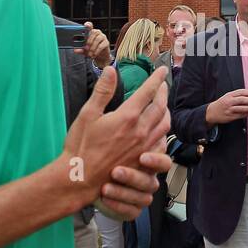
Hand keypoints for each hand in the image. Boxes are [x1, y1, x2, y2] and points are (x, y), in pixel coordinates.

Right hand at [63, 66, 170, 215]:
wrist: (81, 177)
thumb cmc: (81, 145)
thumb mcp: (87, 114)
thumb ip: (102, 91)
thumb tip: (111, 69)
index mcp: (127, 117)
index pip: (147, 92)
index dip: (156, 79)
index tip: (161, 70)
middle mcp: (140, 131)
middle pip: (160, 107)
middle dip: (163, 93)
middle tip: (163, 84)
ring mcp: (144, 147)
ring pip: (164, 125)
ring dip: (166, 111)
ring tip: (163, 105)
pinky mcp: (143, 160)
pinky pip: (161, 143)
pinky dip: (163, 132)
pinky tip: (158, 131)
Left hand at [76, 21, 110, 66]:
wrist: (100, 56)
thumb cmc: (92, 50)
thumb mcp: (84, 50)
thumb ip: (80, 49)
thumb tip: (75, 50)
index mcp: (90, 32)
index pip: (89, 26)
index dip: (88, 25)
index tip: (86, 25)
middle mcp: (97, 33)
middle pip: (93, 32)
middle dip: (89, 41)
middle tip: (86, 49)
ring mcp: (102, 37)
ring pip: (97, 39)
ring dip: (93, 47)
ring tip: (90, 54)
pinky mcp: (106, 42)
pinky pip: (101, 45)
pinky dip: (97, 51)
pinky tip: (94, 54)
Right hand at [207, 87, 247, 124]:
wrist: (212, 112)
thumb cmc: (222, 104)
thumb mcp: (228, 96)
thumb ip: (238, 95)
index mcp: (229, 95)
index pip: (241, 92)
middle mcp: (229, 102)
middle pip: (242, 100)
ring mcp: (230, 110)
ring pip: (242, 109)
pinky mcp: (231, 117)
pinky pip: (241, 115)